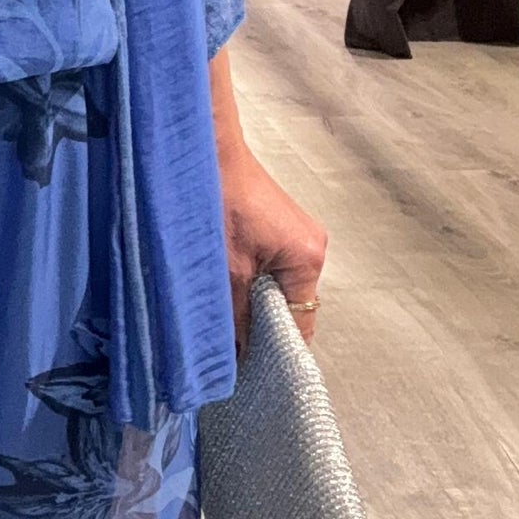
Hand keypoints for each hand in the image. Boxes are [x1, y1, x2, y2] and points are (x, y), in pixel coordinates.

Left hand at [218, 139, 328, 348]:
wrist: (205, 150)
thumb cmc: (217, 201)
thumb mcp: (226, 271)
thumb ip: (237, 316)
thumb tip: (240, 355)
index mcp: (308, 259)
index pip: (302, 323)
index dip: (277, 349)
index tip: (251, 368)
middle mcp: (312, 248)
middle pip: (292, 306)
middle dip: (262, 326)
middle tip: (231, 347)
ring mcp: (298, 236)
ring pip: (277, 288)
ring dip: (252, 303)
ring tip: (224, 317)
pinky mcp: (279, 228)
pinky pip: (270, 268)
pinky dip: (250, 282)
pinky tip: (226, 288)